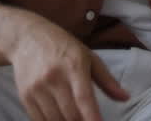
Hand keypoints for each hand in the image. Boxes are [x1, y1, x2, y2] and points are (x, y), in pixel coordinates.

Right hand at [8, 16, 127, 120]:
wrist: (27, 38)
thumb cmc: (63, 47)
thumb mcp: (88, 56)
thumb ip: (107, 80)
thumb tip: (125, 97)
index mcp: (74, 65)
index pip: (84, 97)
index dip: (92, 116)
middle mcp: (54, 77)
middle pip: (70, 113)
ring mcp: (37, 88)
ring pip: (55, 119)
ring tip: (76, 120)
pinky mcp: (25, 95)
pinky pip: (39, 119)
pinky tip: (60, 119)